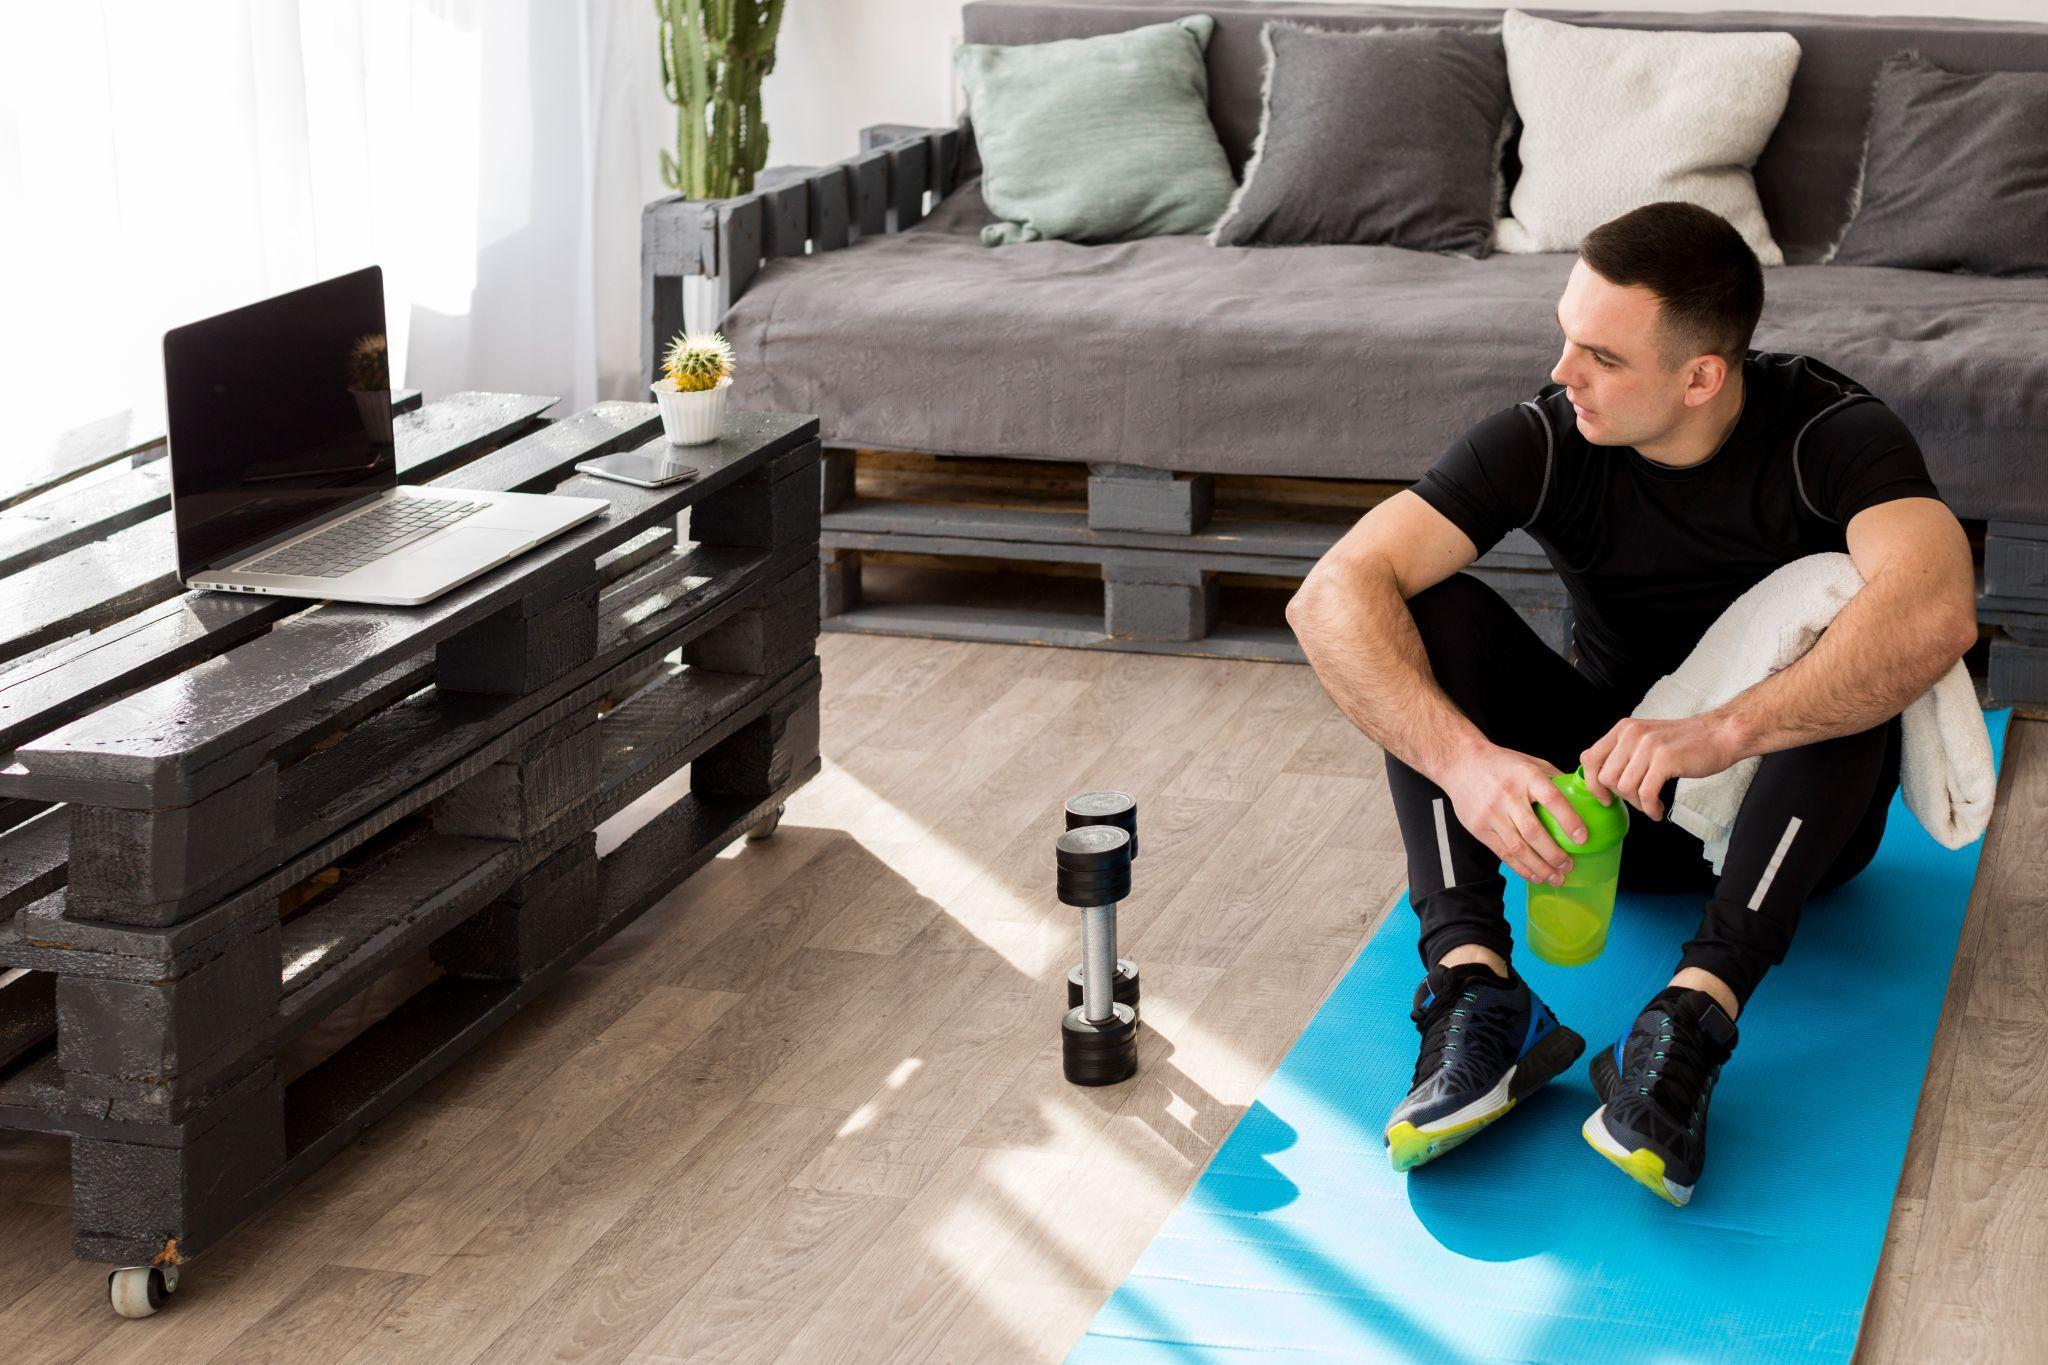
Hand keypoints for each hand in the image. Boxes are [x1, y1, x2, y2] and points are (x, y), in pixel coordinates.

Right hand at [1439, 744, 1588, 887]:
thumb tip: (1584, 798)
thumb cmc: (1502, 764)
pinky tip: (1534, 875)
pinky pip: (1503, 853)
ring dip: (1539, 867)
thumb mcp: (1531, 763)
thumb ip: (1554, 780)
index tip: (1582, 838)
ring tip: (1555, 878)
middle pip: (1534, 832)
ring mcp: (1491, 813)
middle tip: (1568, 866)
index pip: (1552, 799)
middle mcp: (1508, 795)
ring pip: (1518, 848)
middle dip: (1554, 854)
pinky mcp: (1478, 827)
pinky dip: (1520, 868)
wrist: (1461, 763)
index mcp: (1527, 776)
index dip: (1569, 820)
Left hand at [1579, 714, 1741, 820]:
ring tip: (1651, 805)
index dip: (1592, 783)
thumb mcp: (1645, 740)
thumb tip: (1601, 783)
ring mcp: (1648, 746)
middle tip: (1638, 801)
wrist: (1720, 735)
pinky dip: (1650, 808)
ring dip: (1638, 804)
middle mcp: (1631, 734)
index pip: (1589, 758)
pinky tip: (1659, 809)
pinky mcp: (1665, 760)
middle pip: (1606, 778)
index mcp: (1623, 729)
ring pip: (1625, 788)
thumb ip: (1623, 754)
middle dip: (1620, 797)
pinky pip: (1646, 794)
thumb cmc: (1684, 743)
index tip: (1605, 798)